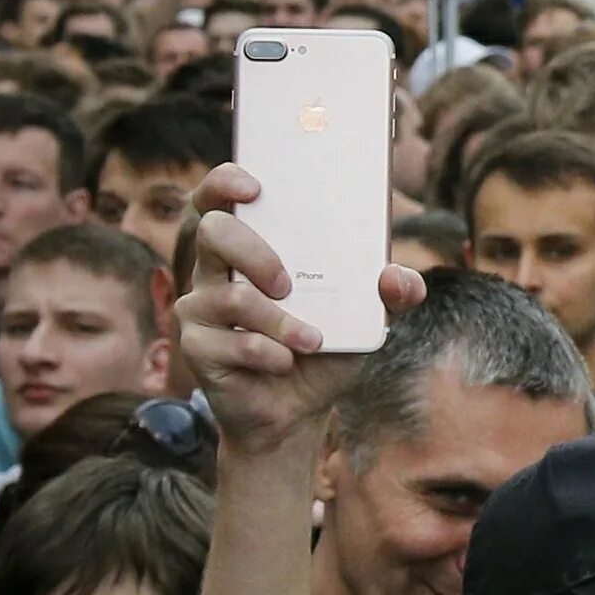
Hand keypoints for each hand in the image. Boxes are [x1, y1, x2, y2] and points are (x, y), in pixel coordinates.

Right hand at [178, 163, 424, 454]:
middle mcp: (216, 271)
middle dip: (256, 253)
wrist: (299, 412)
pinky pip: (235, 343)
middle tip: (288, 283)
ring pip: (231, 297)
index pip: (219, 198)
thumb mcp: (367, 320)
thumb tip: (397, 277)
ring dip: (281, 322)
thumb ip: (390, 295)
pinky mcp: (197, 347)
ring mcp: (200, 308)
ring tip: (312, 340)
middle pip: (214, 231)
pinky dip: (270, 353)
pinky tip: (284, 362)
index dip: (225, 182)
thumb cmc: (325, 351)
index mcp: (249, 250)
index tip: (254, 186)